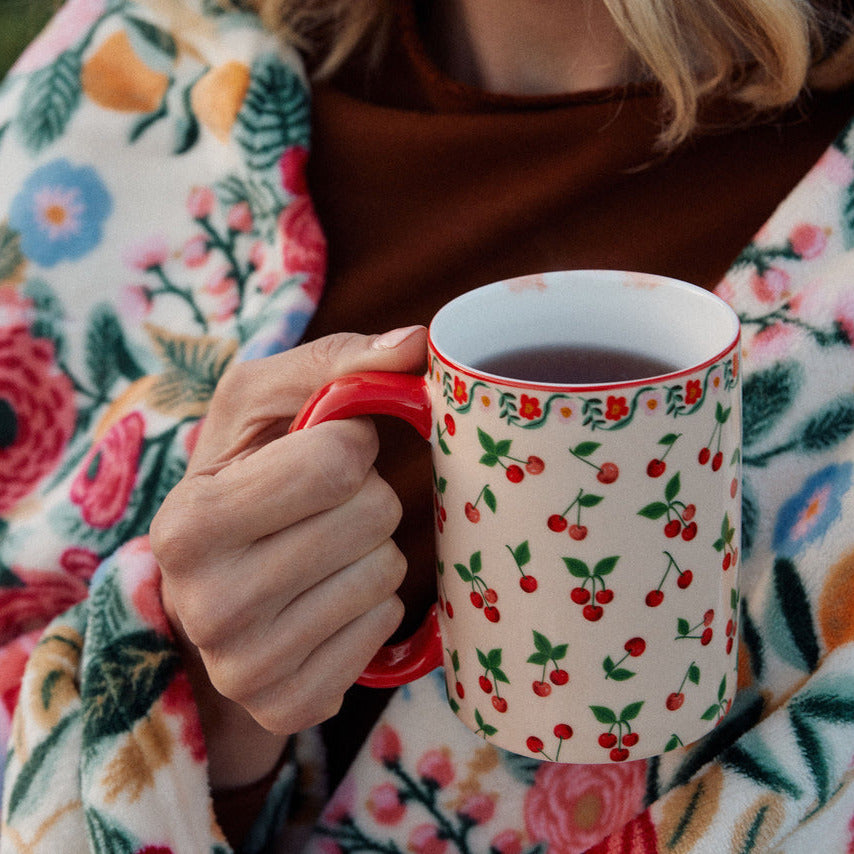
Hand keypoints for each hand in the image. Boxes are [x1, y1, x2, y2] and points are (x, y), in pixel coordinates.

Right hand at [149, 326, 426, 784]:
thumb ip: (334, 363)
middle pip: (371, 516)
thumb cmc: (242, 481)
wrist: (211, 589)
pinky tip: (325, 599)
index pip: (335, 460)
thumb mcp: (260, 407)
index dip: (348, 442)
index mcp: (189, 522)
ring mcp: (247, 669)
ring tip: (319, 552)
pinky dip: (371, 602)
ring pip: (386, 573)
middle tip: (320, 509)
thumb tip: (418, 343)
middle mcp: (208, 605)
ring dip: (369, 548)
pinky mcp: (291, 704)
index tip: (323, 451)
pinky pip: (386, 626)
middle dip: (363, 496)